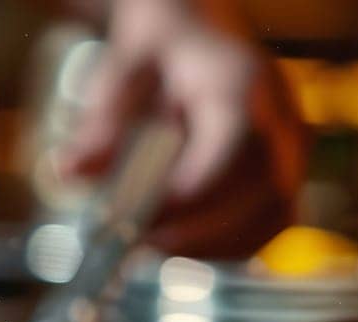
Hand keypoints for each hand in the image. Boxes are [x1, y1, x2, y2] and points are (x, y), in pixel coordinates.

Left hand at [57, 0, 306, 258]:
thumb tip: (68, 171)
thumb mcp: (119, 70)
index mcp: (237, 81)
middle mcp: (278, 115)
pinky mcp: (286, 172)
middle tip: (141, 245)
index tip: (150, 217)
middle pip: (263, 187)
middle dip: (201, 228)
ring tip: (155, 250)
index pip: (231, 137)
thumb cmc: (158, 53)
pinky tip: (182, 248)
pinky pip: (272, 222)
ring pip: (274, 213)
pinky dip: (231, 245)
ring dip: (216, 244)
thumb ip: (100, 119)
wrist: (197, 35)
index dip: (195, 183)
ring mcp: (290, 146)